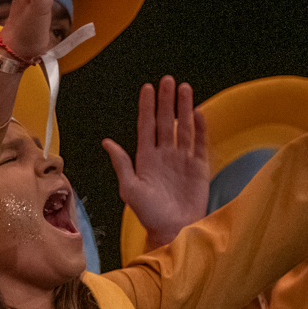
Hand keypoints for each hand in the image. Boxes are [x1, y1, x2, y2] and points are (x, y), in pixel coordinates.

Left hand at [106, 77, 210, 250]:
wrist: (173, 229)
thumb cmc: (148, 212)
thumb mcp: (129, 189)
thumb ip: (121, 164)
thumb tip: (106, 142)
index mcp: (145, 158)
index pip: (146, 126)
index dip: (147, 107)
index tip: (148, 88)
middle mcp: (164, 154)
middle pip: (165, 121)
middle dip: (166, 101)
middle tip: (168, 80)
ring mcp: (182, 159)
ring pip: (184, 127)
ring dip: (184, 108)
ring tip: (185, 88)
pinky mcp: (199, 166)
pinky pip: (200, 142)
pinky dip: (200, 127)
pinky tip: (199, 112)